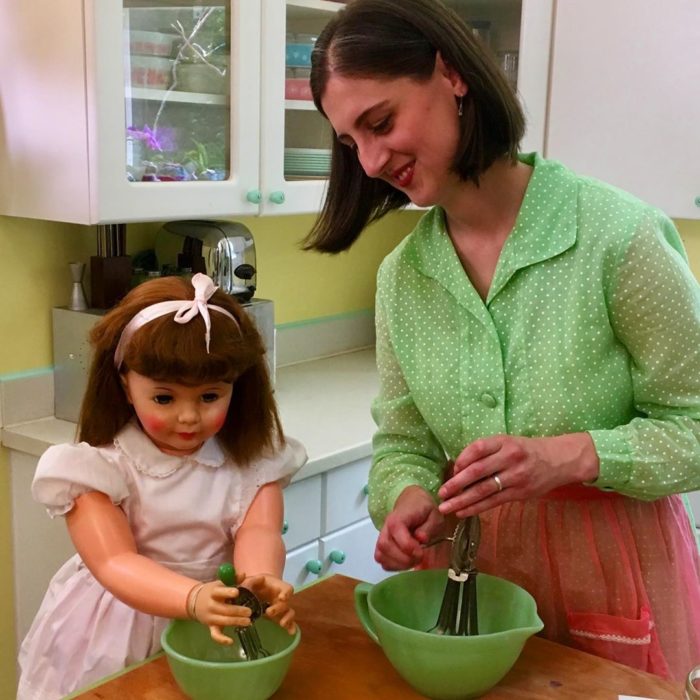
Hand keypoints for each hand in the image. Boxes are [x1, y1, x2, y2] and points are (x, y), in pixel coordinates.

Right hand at [188, 580, 253, 644]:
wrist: (196, 601)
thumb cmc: (214, 591)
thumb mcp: (221, 583)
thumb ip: (233, 579)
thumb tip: (243, 574)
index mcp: (214, 592)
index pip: (219, 592)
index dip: (227, 592)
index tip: (237, 592)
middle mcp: (211, 605)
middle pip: (224, 609)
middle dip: (237, 611)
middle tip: (249, 611)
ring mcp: (210, 617)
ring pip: (223, 621)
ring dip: (236, 622)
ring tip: (248, 621)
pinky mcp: (210, 626)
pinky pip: (215, 635)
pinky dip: (222, 640)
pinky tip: (231, 641)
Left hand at [240, 572, 295, 633]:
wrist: (257, 590)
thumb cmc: (256, 584)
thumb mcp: (251, 581)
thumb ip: (247, 580)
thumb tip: (243, 576)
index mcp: (278, 587)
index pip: (287, 589)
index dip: (286, 593)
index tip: (281, 598)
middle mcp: (282, 598)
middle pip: (286, 603)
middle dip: (279, 608)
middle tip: (268, 612)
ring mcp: (282, 608)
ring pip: (290, 612)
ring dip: (288, 618)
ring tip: (281, 624)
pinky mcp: (281, 617)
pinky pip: (289, 622)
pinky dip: (291, 627)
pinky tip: (291, 633)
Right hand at [374, 485, 445, 570]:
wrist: (413, 503)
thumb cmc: (423, 509)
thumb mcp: (433, 514)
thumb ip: (428, 526)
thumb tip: (420, 538)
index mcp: (398, 517)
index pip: (396, 531)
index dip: (408, 547)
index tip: (421, 552)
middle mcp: (386, 526)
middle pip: (385, 546)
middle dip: (403, 558)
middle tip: (418, 558)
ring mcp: (382, 536)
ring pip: (380, 555)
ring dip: (397, 564)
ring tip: (412, 561)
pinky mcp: (382, 546)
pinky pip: (381, 559)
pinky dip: (392, 565)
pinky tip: (405, 563)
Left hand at [438, 433, 599, 517]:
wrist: (560, 460)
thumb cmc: (527, 450)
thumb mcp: (509, 442)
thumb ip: (487, 452)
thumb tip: (458, 467)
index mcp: (505, 442)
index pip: (478, 448)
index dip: (462, 459)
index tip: (451, 469)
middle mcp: (510, 458)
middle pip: (477, 471)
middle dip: (456, 484)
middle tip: (441, 493)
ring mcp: (516, 477)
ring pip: (484, 490)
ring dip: (462, 500)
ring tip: (446, 507)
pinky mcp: (521, 493)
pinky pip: (494, 502)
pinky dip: (476, 508)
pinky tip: (463, 512)